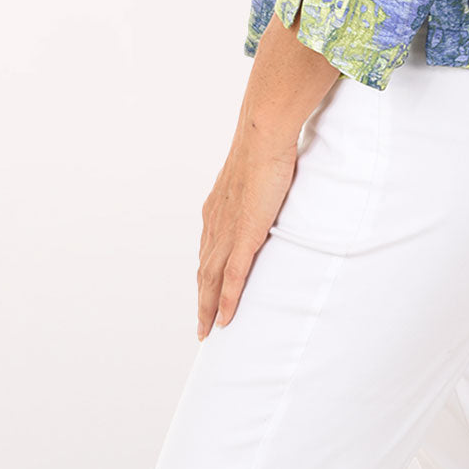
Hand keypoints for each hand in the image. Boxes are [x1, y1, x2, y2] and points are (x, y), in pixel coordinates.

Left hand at [197, 126, 297, 339]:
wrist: (262, 137)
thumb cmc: (264, 146)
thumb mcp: (255, 172)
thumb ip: (255, 188)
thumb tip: (267, 187)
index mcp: (216, 208)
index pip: (207, 249)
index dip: (205, 275)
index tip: (205, 292)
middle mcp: (215, 222)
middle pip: (203, 271)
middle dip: (201, 300)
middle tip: (202, 326)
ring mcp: (228, 230)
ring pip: (211, 279)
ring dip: (207, 308)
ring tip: (208, 331)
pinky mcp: (244, 235)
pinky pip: (232, 277)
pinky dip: (226, 300)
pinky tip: (224, 319)